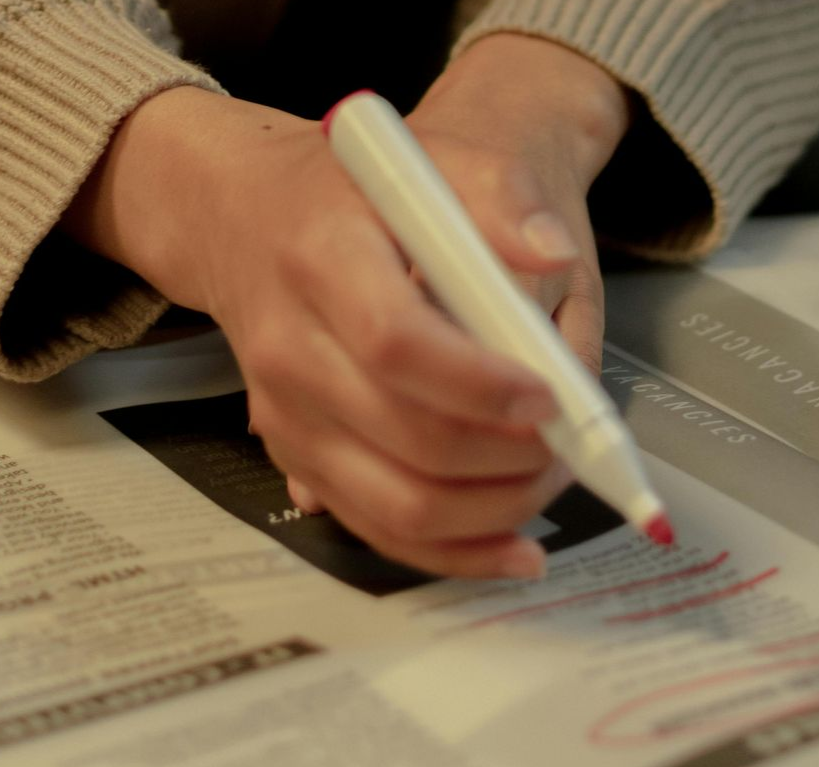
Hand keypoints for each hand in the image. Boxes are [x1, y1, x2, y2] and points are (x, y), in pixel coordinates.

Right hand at [63, 34, 629, 578]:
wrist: (247, 216)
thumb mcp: (436, 160)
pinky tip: (517, 549)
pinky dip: (457, 554)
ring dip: (495, 513)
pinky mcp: (297, 460)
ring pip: (397, 505)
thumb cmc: (358, 191)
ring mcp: (287, 415)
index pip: (398, 343)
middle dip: (510, 458)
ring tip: (554, 483)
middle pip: (408, 438)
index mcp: (321, 258)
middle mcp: (289, 347)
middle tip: (572, 444)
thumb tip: (553, 254)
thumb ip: (500, 201)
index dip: (482, 384)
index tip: (550, 395)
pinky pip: (380, 530)